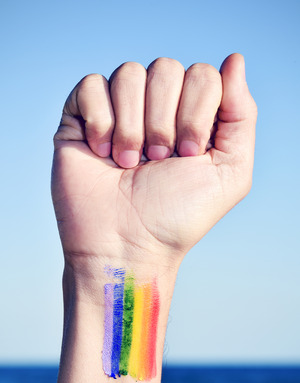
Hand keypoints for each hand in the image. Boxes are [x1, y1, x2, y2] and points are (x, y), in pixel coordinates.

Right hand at [51, 54, 256, 270]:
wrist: (126, 245)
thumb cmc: (177, 216)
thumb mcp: (230, 171)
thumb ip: (241, 115)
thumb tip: (233, 60)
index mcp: (190, 116)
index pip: (203, 75)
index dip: (196, 113)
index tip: (187, 156)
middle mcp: (155, 109)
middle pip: (165, 69)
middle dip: (164, 122)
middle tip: (156, 160)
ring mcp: (118, 112)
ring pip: (129, 74)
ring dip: (132, 126)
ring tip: (128, 163)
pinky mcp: (81, 119)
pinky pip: (91, 85)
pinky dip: (100, 121)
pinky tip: (101, 152)